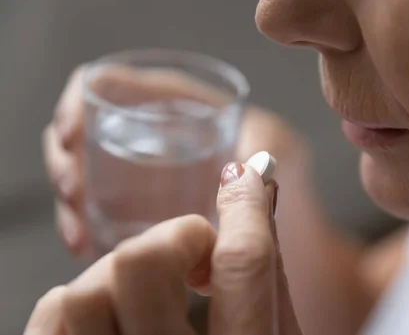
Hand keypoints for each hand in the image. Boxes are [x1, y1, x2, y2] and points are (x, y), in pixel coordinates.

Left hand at [25, 161, 302, 334]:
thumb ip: (267, 276)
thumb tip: (258, 196)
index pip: (243, 263)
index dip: (246, 205)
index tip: (245, 180)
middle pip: (141, 262)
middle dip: (177, 241)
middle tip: (199, 265)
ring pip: (81, 290)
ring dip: (125, 275)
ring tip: (156, 298)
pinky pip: (51, 317)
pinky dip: (82, 302)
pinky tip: (119, 319)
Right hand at [43, 66, 311, 255]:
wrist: (289, 242)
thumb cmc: (290, 189)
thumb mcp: (281, 150)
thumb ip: (265, 145)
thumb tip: (241, 168)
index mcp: (184, 106)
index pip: (118, 86)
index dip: (84, 102)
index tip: (72, 135)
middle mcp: (160, 134)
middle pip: (91, 130)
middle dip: (69, 158)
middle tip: (75, 191)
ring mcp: (147, 173)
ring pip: (87, 171)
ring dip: (72, 197)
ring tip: (80, 230)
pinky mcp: (142, 210)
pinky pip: (99, 210)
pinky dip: (85, 225)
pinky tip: (86, 245)